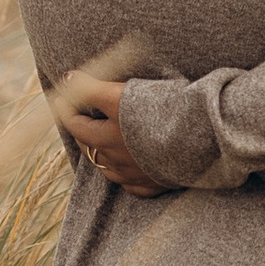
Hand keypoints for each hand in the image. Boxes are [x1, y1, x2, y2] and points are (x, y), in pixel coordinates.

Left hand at [55, 69, 165, 196]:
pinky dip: (126, 175)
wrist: (202, 136)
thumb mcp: (122, 94)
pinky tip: (127, 168)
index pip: (76, 125)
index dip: (67, 111)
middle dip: (83, 134)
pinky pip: (132, 185)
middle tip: (82, 120)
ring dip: (101, 156)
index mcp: (106, 137)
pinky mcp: (154, 185)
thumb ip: (91, 89)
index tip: (62, 100)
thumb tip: (68, 80)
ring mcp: (135, 175)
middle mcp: (117, 159)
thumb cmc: (160, 111)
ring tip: (101, 144)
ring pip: (107, 169)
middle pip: (90, 149)